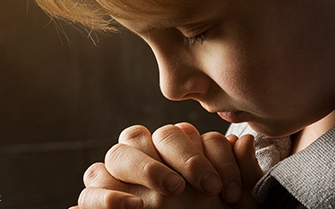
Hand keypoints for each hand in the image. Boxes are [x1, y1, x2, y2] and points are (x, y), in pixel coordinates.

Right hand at [72, 123, 261, 208]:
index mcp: (174, 154)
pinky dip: (105, 196)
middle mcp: (145, 163)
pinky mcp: (103, 207)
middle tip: (196, 185)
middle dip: (172, 155)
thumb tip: (244, 141)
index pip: (178, 132)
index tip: (221, 187)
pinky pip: (90, 192)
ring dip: (142, 166)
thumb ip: (244, 172)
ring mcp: (122, 183)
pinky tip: (133, 206)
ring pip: (115, 154)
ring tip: (171, 191)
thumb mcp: (240, 203)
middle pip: (141, 133)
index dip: (202, 155)